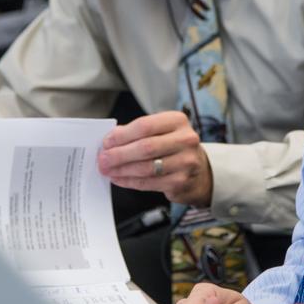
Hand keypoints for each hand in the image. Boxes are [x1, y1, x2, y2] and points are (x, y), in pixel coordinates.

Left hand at [98, 111, 212, 205]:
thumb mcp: (161, 132)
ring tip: (107, 170)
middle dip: (119, 155)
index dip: (122, 135)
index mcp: (178, 121)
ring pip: (146, 167)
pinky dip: (130, 181)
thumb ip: (137, 132)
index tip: (106, 142)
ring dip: (122, 170)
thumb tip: (110, 139)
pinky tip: (119, 179)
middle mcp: (185, 140)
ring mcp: (185, 162)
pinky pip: (148, 183)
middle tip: (102, 159)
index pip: (145, 126)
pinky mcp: (180, 182)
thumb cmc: (174, 147)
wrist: (200, 171)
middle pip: (145, 148)